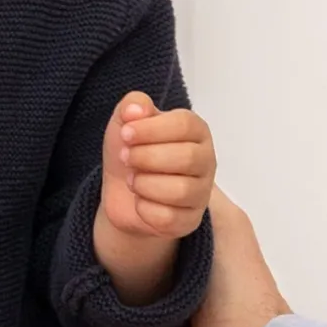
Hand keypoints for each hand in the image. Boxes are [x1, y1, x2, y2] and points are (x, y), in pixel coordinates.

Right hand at [88, 186, 288, 326]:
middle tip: (85, 293)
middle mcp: (167, 308)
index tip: (97, 246)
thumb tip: (161, 160)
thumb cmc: (241, 293)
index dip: (110, 254)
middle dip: (94, 299)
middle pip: (112, 298)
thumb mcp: (225, 228)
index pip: (131, 261)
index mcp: (180, 275)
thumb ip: (196, 198)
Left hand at [100, 92, 215, 240]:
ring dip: (144, 184)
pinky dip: (144, 209)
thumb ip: (132, 106)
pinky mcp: (188, 220)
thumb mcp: (125, 122)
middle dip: (146, 157)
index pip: (186, 125)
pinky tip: (139, 201)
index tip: (125, 133)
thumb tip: (135, 108)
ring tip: (132, 179)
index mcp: (196, 132)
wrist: (121, 191)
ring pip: (181, 191)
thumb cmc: (131, 151)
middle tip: (125, 158)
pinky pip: (169, 218)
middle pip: (188, 158)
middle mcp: (206, 162)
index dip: (151, 129)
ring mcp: (200, 193)